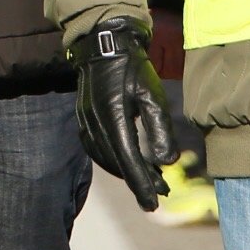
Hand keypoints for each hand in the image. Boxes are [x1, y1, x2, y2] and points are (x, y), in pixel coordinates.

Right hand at [72, 17, 179, 211]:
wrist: (104, 45)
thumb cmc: (134, 68)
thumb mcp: (154, 96)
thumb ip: (161, 130)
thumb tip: (165, 163)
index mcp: (114, 118)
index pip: (128, 160)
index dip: (141, 184)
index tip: (153, 204)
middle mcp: (96, 124)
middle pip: (117, 163)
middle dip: (138, 181)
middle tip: (160, 194)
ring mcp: (86, 122)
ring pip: (106, 158)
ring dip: (126, 171)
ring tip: (149, 179)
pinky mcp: (83, 119)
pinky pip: (96, 149)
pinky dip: (113, 160)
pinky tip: (126, 161)